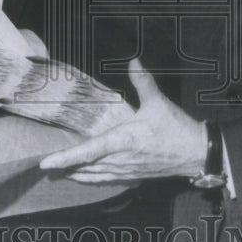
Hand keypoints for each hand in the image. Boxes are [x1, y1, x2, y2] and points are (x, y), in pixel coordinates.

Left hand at [38, 59, 206, 181]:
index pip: (88, 151)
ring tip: (58, 172)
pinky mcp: (133, 176)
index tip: (46, 162)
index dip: (66, 157)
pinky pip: (106, 180)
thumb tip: (134, 61)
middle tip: (44, 166)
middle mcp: (121, 159)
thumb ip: (143, 82)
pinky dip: (91, 179)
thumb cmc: (176, 129)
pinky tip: (84, 177)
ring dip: (76, 174)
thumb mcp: (158, 103)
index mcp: (123, 140)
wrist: (197, 153)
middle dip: (64, 167)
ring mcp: (126, 170)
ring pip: (94, 176)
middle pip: (86, 167)